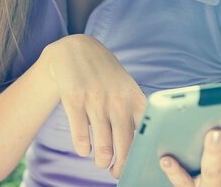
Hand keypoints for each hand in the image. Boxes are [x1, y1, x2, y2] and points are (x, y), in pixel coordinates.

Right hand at [40, 34, 145, 178]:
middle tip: (117, 172)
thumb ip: (133, 111)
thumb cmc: (104, 74)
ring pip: (103, 146)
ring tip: (102, 162)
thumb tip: (139, 146)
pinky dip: (83, 148)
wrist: (75, 48)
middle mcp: (117, 100)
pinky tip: (84, 149)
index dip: (146, 152)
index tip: (142, 164)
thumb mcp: (125, 86)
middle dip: (122, 165)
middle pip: (126, 144)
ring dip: (103, 160)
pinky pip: (81, 136)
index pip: (147, 130)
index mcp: (133, 97)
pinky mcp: (74, 100)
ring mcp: (95, 100)